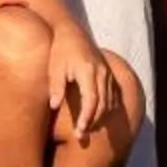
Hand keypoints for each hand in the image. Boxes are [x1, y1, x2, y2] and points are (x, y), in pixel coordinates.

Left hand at [47, 26, 110, 142]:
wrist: (70, 31)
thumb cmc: (60, 50)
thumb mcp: (54, 67)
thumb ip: (56, 86)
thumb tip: (54, 106)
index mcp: (88, 71)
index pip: (92, 100)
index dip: (87, 118)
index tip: (80, 130)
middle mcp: (101, 72)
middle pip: (103, 104)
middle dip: (93, 122)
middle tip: (81, 135)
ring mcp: (107, 72)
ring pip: (110, 100)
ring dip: (100, 117)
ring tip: (87, 128)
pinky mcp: (108, 72)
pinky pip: (113, 94)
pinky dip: (107, 107)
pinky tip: (98, 116)